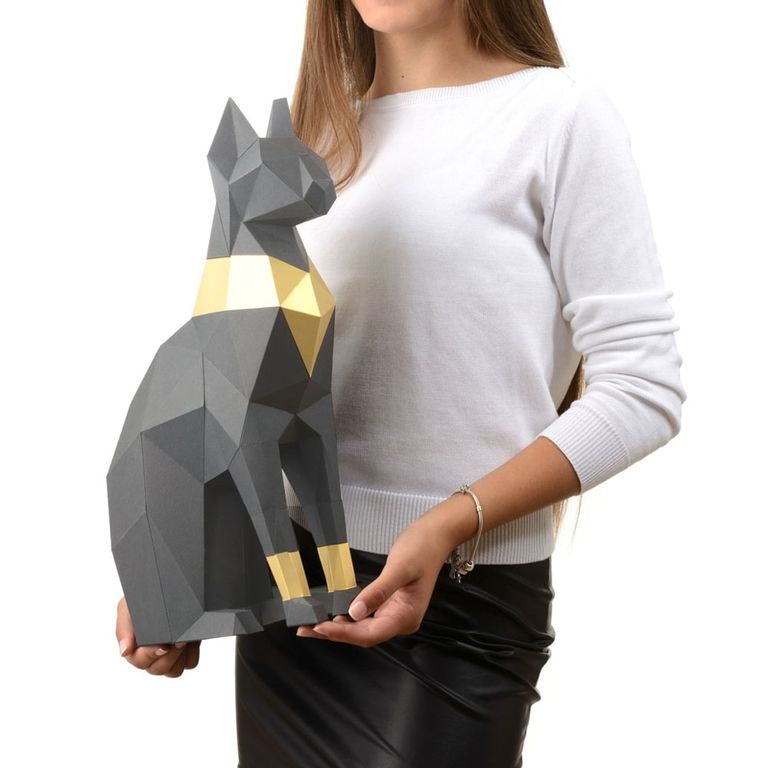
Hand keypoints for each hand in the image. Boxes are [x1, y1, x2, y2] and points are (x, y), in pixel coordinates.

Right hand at [116, 596, 200, 676]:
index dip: (151, 655)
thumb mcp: (127, 608)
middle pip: (158, 669)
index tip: (163, 644)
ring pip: (174, 671)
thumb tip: (124, 652)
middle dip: (169, 656)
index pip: (140, 662)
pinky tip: (191, 641)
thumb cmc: (141, 597)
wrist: (167, 586)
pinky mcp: (185, 651)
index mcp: (134, 647)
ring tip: (185, 639)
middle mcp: (150, 655)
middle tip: (179, 640)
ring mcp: (169, 655)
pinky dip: (191, 654)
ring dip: (180, 657)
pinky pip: (190, 663)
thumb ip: (123, 629)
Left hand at [295, 516, 452, 646]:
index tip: (320, 627)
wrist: (436, 534)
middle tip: (305, 629)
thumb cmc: (420, 549)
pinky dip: (348, 616)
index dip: (343, 633)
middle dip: (335, 633)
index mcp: (405, 617)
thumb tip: (353, 613)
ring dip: (339, 627)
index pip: (369, 634)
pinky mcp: (391, 603)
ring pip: (363, 628)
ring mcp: (396, 613)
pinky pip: (366, 616)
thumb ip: (377, 592)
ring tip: (312, 624)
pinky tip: (333, 614)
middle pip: (364, 635)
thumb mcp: (399, 568)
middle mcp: (400, 620)